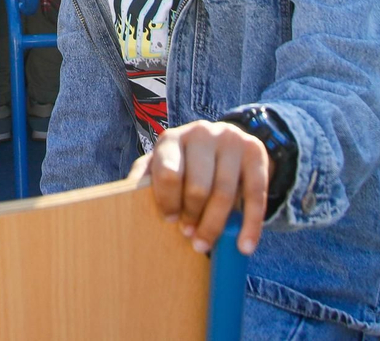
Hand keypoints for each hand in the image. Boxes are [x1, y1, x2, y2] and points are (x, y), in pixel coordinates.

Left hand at [127, 120, 267, 255]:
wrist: (225, 139)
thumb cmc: (185, 160)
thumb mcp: (163, 162)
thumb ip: (146, 176)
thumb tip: (124, 194)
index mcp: (172, 138)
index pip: (168, 173)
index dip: (168, 201)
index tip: (170, 220)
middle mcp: (201, 134)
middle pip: (198, 187)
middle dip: (192, 217)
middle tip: (189, 236)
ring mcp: (231, 140)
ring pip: (225, 193)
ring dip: (215, 225)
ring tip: (205, 244)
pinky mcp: (255, 153)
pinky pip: (256, 194)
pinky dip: (251, 225)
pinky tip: (244, 246)